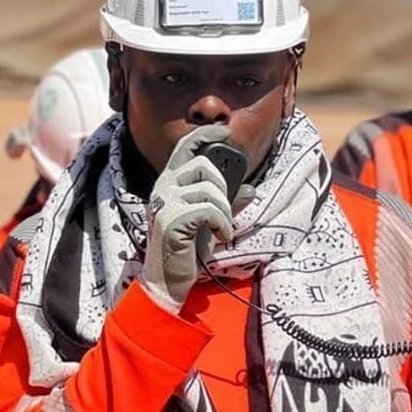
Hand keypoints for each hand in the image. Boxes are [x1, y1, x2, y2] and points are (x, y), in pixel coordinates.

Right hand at [138, 126, 252, 313]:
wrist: (169, 280)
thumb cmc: (187, 248)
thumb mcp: (211, 221)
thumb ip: (227, 203)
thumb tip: (249, 188)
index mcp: (169, 182)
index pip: (185, 146)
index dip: (205, 134)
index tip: (224, 132)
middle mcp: (162, 187)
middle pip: (203, 165)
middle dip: (223, 188)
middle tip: (222, 212)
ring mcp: (164, 202)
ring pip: (209, 189)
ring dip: (224, 211)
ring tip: (221, 228)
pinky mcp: (170, 220)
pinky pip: (208, 209)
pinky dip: (221, 223)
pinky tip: (220, 235)